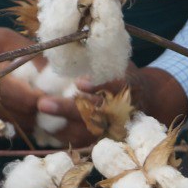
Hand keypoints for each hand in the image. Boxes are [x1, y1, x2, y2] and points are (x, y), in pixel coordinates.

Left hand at [36, 65, 187, 147]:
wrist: (148, 98)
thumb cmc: (123, 73)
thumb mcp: (117, 61)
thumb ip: (99, 57)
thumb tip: (64, 45)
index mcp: (129, 86)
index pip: (117, 86)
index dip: (98, 85)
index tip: (79, 83)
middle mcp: (124, 109)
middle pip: (96, 112)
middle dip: (68, 109)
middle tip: (43, 104)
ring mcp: (116, 127)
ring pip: (88, 130)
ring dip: (61, 125)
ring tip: (39, 116)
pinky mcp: (107, 139)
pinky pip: (84, 142)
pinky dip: (65, 136)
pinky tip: (46, 127)